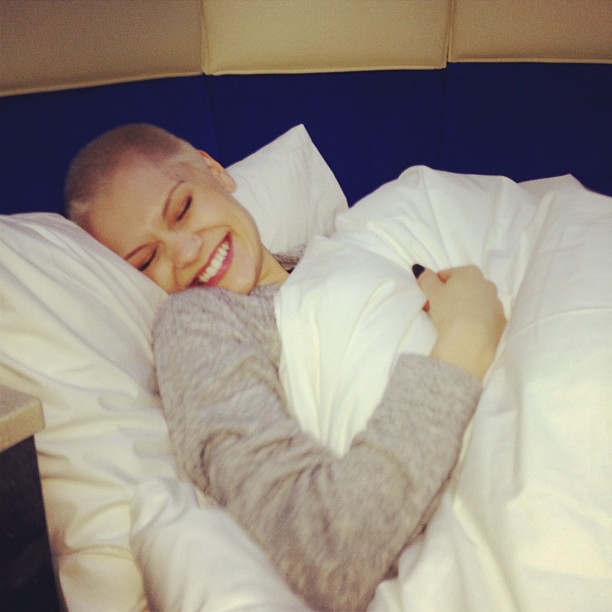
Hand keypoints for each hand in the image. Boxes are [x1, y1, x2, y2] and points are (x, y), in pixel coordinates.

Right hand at [415, 265, 505, 380]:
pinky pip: (485, 318)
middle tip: (438, 310)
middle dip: (451, 297)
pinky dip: (476, 321)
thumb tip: (420, 269)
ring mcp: (496, 304)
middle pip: (464, 288)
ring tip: (451, 322)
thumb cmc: (450, 311)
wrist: (470, 340)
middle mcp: (487, 284)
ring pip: (477, 303)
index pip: (448, 275)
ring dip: (465, 308)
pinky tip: (466, 330)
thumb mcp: (432, 293)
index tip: (429, 299)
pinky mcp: (501, 322)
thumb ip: (426, 278)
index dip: (435, 287)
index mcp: (470, 272)